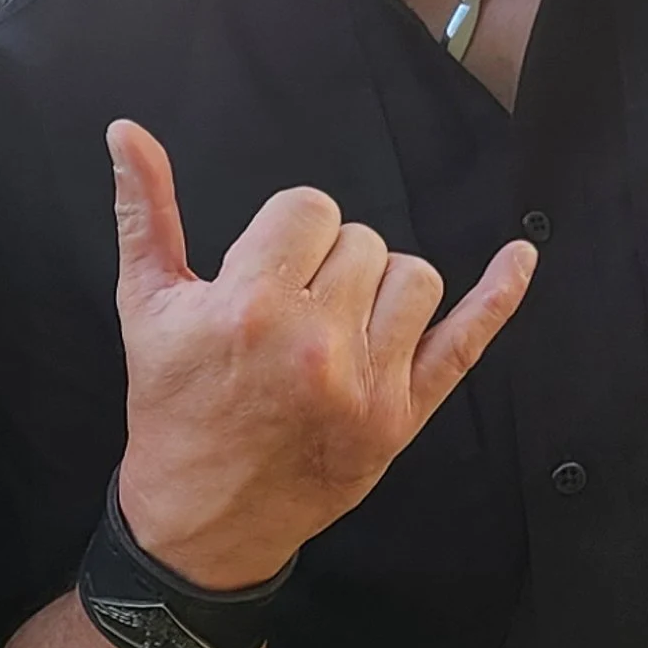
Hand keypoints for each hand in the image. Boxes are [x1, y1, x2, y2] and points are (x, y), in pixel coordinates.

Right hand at [106, 118, 535, 587]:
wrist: (201, 517)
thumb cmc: (173, 406)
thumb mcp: (146, 306)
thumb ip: (144, 212)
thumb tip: (128, 130)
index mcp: (252, 306)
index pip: (308, 209)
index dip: (286, 233)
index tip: (265, 272)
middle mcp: (316, 344)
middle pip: (362, 240)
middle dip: (327, 263)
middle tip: (292, 313)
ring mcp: (367, 385)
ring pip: (413, 277)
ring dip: (380, 287)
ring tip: (338, 325)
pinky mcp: (402, 419)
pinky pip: (465, 341)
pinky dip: (498, 296)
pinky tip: (519, 258)